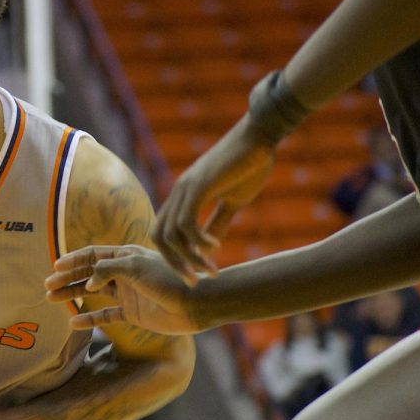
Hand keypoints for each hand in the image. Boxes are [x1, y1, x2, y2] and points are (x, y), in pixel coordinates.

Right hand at [46, 245, 202, 334]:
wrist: (194, 304)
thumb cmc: (167, 279)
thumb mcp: (134, 266)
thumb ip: (107, 270)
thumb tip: (87, 282)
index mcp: (124, 256)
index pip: (92, 255)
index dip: (72, 260)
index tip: (55, 267)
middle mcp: (123, 273)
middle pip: (88, 274)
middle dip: (67, 278)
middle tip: (47, 286)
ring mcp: (127, 293)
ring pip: (92, 293)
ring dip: (72, 295)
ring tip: (51, 299)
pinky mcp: (132, 313)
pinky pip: (105, 315)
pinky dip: (90, 318)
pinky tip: (73, 322)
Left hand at [154, 115, 275, 282]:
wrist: (260, 137)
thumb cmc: (249, 166)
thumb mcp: (231, 201)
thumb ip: (217, 222)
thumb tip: (209, 248)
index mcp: (182, 197)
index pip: (163, 233)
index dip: (172, 256)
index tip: (192, 273)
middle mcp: (178, 193)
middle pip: (159, 237)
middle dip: (174, 263)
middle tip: (195, 282)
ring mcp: (185, 188)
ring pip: (172, 234)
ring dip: (189, 257)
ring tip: (209, 270)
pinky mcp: (198, 186)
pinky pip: (187, 222)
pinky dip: (198, 241)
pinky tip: (215, 248)